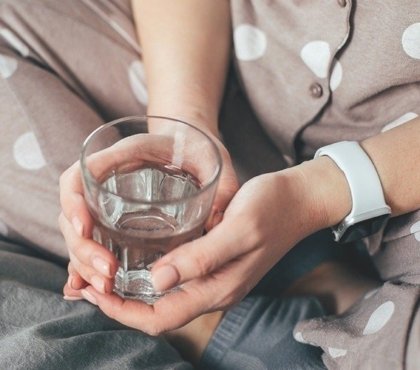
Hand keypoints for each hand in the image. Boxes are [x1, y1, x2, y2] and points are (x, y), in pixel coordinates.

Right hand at [59, 126, 238, 299]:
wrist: (191, 144)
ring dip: (83, 261)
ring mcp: (109, 197)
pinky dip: (85, 263)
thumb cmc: (201, 149)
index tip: (86, 228)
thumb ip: (223, 187)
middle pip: (73, 210)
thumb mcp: (214, 161)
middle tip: (106, 274)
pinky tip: (89, 287)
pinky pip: (91, 238)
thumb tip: (217, 225)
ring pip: (77, 229)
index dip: (74, 202)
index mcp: (126, 155)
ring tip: (105, 287)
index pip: (80, 174)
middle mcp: (108, 176)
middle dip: (81, 245)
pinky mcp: (115, 214)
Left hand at [70, 166, 329, 334]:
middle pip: (159, 313)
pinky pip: (176, 282)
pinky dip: (149, 278)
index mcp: (219, 287)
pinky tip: (136, 261)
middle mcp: (215, 289)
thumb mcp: (238, 228)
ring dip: (131, 293)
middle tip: (87, 283)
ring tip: (102, 275)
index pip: (161, 316)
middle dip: (119, 305)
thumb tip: (157, 281)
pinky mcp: (216, 264)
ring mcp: (216, 278)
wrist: (299, 200)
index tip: (92, 291)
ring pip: (165, 299)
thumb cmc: (272, 208)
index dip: (122, 311)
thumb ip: (202, 257)